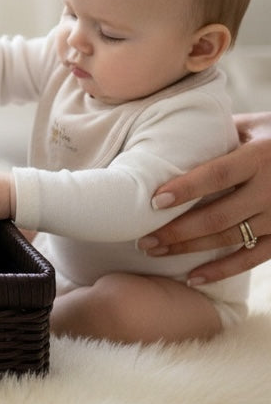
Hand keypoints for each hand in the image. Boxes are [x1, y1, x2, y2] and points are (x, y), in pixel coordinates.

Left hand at [140, 112, 270, 283]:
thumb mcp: (254, 126)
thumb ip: (219, 132)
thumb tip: (171, 131)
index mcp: (260, 157)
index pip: (219, 175)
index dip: (186, 188)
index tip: (154, 201)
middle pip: (218, 215)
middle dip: (177, 230)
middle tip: (143, 238)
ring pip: (229, 238)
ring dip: (189, 248)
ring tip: (154, 250)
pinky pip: (251, 259)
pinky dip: (221, 270)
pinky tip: (192, 277)